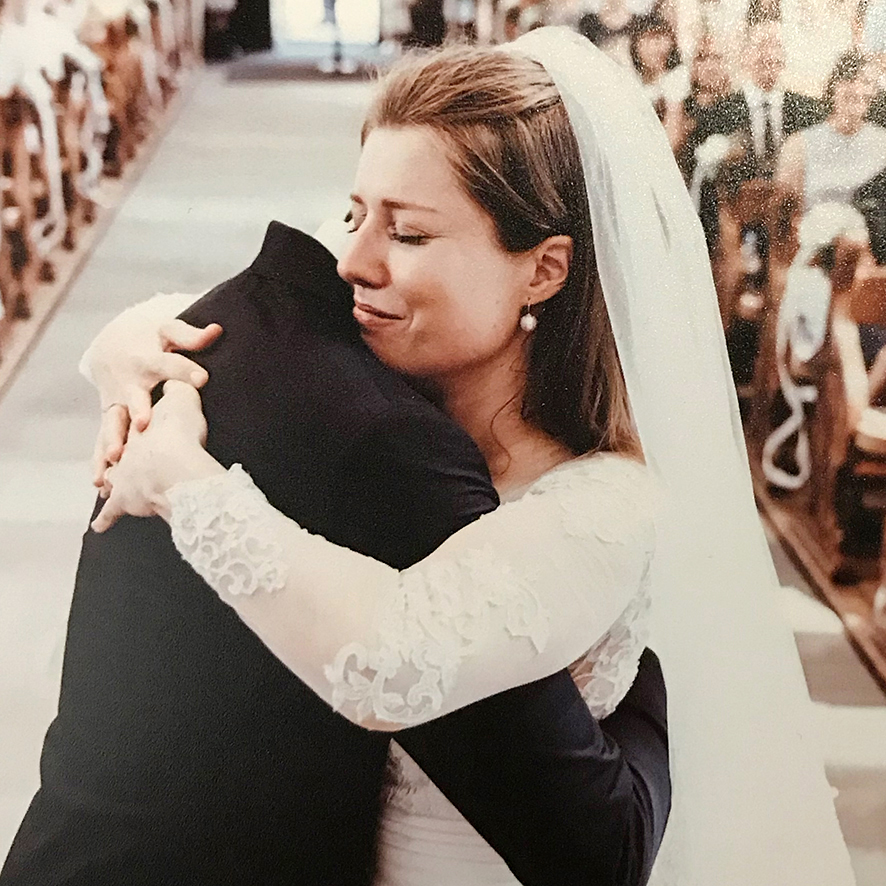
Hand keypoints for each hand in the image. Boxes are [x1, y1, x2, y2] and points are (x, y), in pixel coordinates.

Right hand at [88, 305, 222, 487]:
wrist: (112, 346)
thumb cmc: (150, 339)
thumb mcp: (168, 331)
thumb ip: (191, 336)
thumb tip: (217, 330)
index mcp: (148, 361)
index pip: (169, 364)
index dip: (184, 370)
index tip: (202, 378)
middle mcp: (129, 383)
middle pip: (133, 397)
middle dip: (138, 409)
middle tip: (143, 424)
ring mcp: (116, 403)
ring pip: (113, 423)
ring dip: (113, 440)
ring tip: (116, 458)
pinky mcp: (110, 418)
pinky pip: (103, 440)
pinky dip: (99, 460)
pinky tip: (101, 481)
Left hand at [92, 381, 221, 532]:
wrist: (172, 464)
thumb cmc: (180, 432)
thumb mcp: (184, 397)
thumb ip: (181, 384)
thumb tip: (185, 376)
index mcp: (138, 423)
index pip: (131, 418)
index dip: (133, 420)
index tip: (137, 424)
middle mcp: (125, 449)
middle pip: (117, 448)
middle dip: (113, 451)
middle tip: (112, 456)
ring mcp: (122, 475)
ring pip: (111, 476)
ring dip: (108, 480)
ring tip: (102, 486)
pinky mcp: (124, 500)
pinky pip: (112, 511)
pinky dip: (106, 518)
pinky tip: (98, 526)